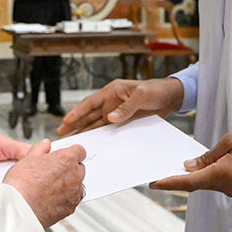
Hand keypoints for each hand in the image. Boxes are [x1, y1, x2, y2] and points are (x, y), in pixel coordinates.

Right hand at [3, 140, 86, 227]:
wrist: (20, 207)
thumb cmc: (23, 184)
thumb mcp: (28, 158)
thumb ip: (40, 149)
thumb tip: (44, 145)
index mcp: (67, 159)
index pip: (80, 151)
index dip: (71, 152)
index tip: (65, 155)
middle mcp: (75, 175)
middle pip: (79, 168)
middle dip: (69, 169)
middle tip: (53, 172)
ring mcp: (74, 193)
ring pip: (77, 185)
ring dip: (69, 185)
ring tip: (50, 187)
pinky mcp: (71, 207)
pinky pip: (72, 200)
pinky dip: (65, 199)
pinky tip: (51, 199)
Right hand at [56, 77, 183, 136]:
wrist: (170, 97)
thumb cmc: (156, 90)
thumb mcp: (142, 96)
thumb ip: (127, 107)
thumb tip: (110, 118)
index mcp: (113, 91)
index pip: (90, 103)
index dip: (77, 112)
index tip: (66, 121)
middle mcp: (111, 101)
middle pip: (89, 114)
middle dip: (75, 123)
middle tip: (61, 133)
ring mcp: (116, 111)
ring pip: (96, 122)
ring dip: (84, 130)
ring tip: (72, 139)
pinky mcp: (123, 119)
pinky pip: (108, 128)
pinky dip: (99, 134)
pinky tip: (91, 141)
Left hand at [150, 128, 231, 196]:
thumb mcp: (231, 141)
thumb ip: (208, 156)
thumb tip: (190, 166)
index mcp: (223, 174)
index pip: (190, 182)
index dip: (170, 183)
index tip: (154, 183)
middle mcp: (226, 187)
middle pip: (196, 184)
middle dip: (178, 179)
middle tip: (159, 174)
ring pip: (206, 183)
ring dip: (193, 176)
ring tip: (177, 166)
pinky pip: (217, 182)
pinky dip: (206, 175)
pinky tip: (199, 167)